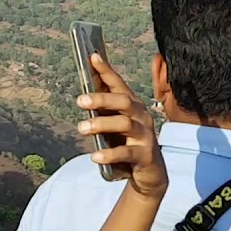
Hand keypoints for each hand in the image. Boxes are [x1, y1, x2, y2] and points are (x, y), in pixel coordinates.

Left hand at [76, 52, 167, 199]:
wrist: (151, 173)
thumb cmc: (127, 142)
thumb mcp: (114, 124)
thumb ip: (102, 111)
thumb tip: (82, 98)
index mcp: (132, 105)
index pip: (118, 84)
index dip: (106, 70)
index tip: (92, 56)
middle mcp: (141, 116)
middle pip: (123, 101)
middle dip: (101, 98)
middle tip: (80, 101)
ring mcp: (145, 135)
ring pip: (125, 124)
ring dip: (101, 124)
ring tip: (81, 128)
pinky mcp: (145, 155)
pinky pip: (126, 152)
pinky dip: (110, 154)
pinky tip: (95, 156)